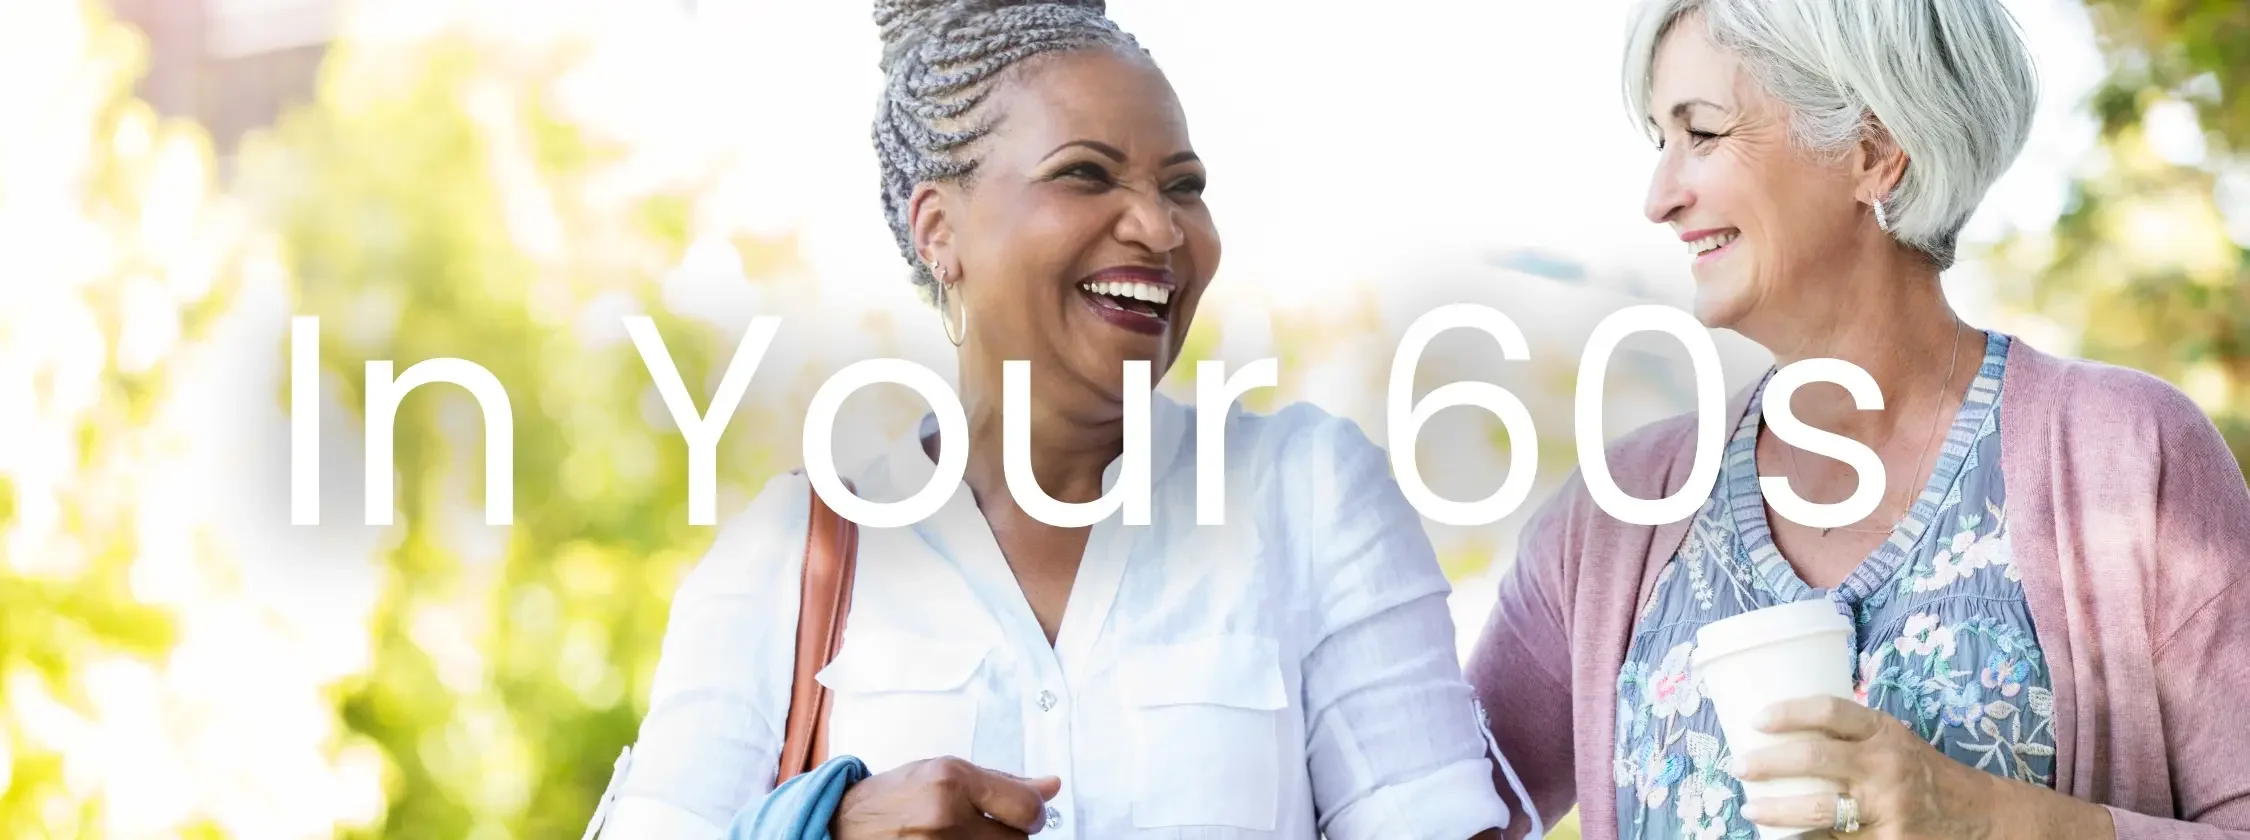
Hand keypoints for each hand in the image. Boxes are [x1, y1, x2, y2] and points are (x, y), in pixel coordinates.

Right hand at [830, 756, 1061, 838]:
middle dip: (1009, 833)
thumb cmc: (892, 798)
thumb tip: (1050, 786)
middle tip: (984, 825)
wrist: (843, 827)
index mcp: (952, 780)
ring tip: (964, 836)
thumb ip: (1001, 780)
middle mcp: (947, 817)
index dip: (1032, 812)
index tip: (1024, 812)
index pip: (1027, 807)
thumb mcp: (943, 772)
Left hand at [1730, 696, 2106, 838]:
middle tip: (1739, 767)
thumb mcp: (1893, 739)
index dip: (1789, 712)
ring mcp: (1888, 809)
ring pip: (1820, 811)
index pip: (1831, 710)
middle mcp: (1886, 766)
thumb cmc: (1920, 772)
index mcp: (1884, 732)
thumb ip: (1850, 734)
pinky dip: (1806, 839)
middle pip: (1816, 757)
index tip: (1757, 720)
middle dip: (1768, 763)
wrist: (1978, 815)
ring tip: (1751, 808)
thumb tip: (1780, 729)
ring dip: (1777, 812)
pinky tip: (1783, 837)